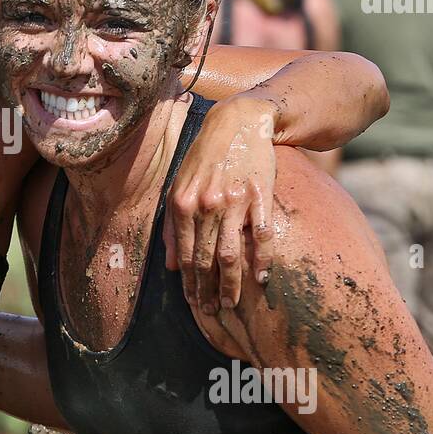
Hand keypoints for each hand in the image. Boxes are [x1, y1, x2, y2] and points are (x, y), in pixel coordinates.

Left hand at [165, 94, 275, 313]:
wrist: (238, 123)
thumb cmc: (204, 158)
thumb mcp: (179, 185)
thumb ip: (173, 226)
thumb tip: (171, 266)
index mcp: (183, 203)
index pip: (186, 255)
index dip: (189, 283)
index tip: (194, 303)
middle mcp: (206, 204)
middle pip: (206, 260)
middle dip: (207, 290)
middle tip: (212, 310)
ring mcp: (234, 201)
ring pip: (231, 254)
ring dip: (230, 284)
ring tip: (230, 302)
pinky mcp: (260, 195)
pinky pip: (261, 235)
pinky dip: (261, 260)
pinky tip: (261, 278)